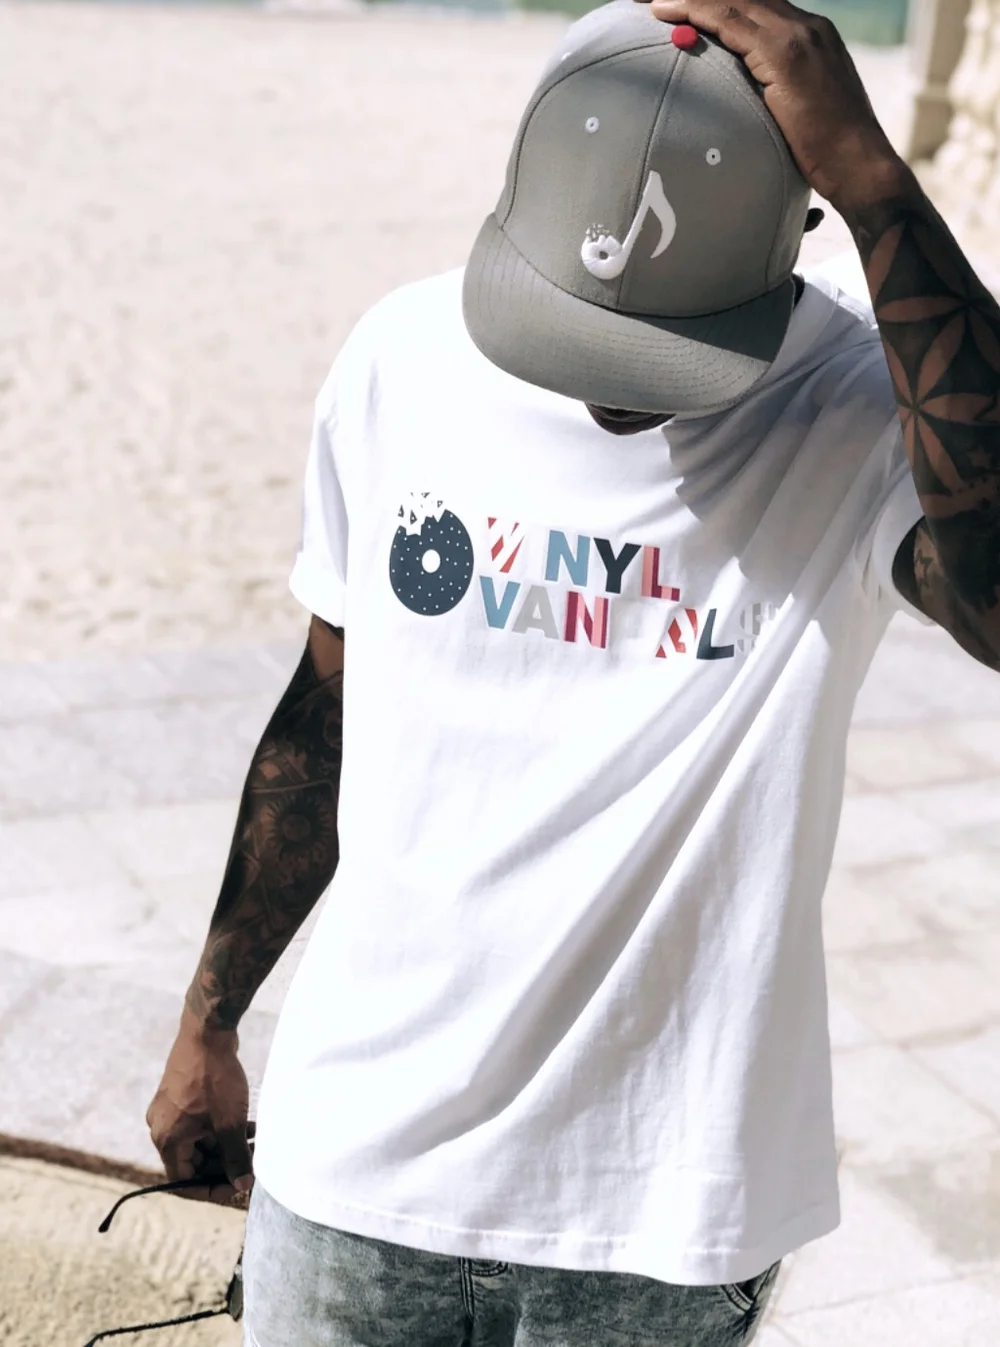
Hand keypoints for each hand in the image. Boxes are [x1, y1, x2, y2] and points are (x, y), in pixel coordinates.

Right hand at [146, 1006, 254, 1206]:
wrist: (207, 1032)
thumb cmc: (214, 1079)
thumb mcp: (229, 1123)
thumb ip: (236, 1157)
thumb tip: (243, 1185)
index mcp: (167, 1140)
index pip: (185, 1180)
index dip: (211, 1189)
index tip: (237, 1188)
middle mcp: (162, 1127)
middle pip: (193, 1161)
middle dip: (225, 1164)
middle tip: (253, 1163)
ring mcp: (171, 1110)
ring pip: (200, 1140)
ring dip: (227, 1144)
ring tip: (257, 1142)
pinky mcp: (181, 1095)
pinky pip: (201, 1122)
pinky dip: (222, 1127)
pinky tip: (250, 1125)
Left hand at [640, 0, 909, 213]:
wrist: (862, 168)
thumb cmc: (830, 157)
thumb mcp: (799, 115)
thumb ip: (773, 97)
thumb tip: (743, 111)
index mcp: (811, 37)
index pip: (756, 6)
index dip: (715, 2)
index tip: (681, 5)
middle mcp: (807, 27)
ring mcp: (799, 37)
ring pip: (732, 1)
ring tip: (648, 0)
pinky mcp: (786, 56)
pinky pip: (731, 21)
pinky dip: (697, 12)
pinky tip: (666, 12)